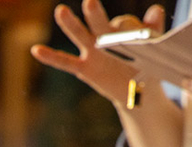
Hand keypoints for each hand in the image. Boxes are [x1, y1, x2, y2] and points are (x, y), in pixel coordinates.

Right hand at [30, 1, 166, 107]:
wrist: (138, 92)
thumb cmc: (147, 67)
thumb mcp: (154, 51)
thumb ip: (152, 31)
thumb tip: (156, 9)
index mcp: (123, 31)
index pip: (124, 25)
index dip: (130, 30)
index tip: (142, 36)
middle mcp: (105, 37)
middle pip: (98, 23)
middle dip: (95, 14)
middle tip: (90, 2)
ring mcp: (92, 52)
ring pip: (79, 35)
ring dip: (70, 24)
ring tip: (61, 10)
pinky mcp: (84, 69)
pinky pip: (64, 62)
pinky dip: (50, 57)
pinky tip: (35, 50)